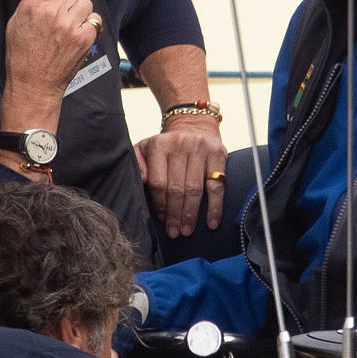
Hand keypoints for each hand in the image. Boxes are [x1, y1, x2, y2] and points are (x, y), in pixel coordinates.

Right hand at [4, 0, 98, 108]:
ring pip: (86, 2)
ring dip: (79, 11)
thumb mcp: (16, 22)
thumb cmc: (22, 56)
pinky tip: (76, 33)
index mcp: (33, 5)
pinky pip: (95, 19)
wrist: (34, 84)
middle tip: (59, 14)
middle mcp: (53, 12)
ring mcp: (70, 25)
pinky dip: (89, 25)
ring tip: (68, 25)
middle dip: (67, 0)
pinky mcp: (84, 38)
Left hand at [135, 116, 227, 237]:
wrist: (194, 125)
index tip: (160, 219)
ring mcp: (200, 149)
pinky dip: (214, 207)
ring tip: (187, 230)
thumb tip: (140, 182)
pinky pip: (216, 186)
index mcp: (159, 144)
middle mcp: (180, 144)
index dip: (159, 204)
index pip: (157, 182)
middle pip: (176, 188)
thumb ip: (138, 165)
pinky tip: (211, 222)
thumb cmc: (168, 145)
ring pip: (195, 189)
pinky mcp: (218, 155)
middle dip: (174, 214)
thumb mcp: (145, 148)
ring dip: (191, 214)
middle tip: (174, 232)